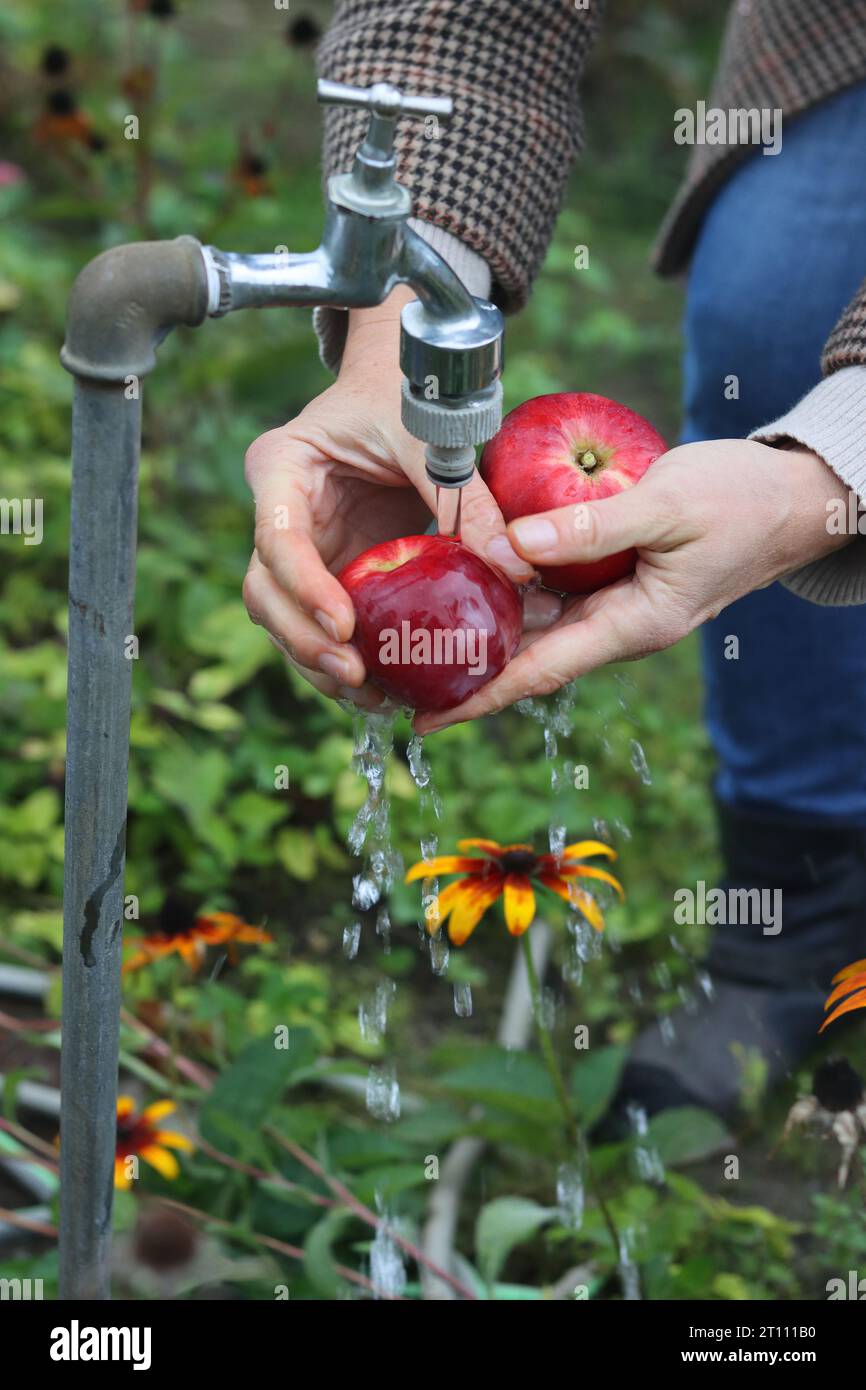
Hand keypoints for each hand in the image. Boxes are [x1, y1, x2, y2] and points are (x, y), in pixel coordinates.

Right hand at [243, 287, 553, 707]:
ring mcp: (300, 548)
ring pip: (284, 620)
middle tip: (355, 674)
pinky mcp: (329, 572)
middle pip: (264, 592)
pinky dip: (348, 659)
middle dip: (303, 640)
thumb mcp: (433, 435)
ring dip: (320, 664)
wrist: (399, 389)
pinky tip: (385, 689)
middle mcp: (279, 513)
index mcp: (283, 467)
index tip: (344, 626)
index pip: (277, 538)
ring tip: (372, 697)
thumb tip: (516, 568)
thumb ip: (467, 496)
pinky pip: (325, 626)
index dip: (304, 588)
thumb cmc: (408, 396)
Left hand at [414, 438, 852, 731]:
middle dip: (465, 667)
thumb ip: (590, 528)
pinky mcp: (613, 576)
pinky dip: (510, 583)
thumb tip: (513, 543)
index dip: (480, 697)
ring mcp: (613, 602)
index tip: (425, 718)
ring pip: (534, 621)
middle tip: (398, 670)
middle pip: (526, 655)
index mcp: (630, 626)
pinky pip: (551, 588)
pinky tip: (467, 569)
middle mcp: (615, 625)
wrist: (791, 496)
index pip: (539, 673)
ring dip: (480, 625)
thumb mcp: (666, 507)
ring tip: (415, 629)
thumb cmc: (740, 502)